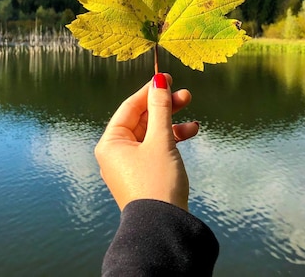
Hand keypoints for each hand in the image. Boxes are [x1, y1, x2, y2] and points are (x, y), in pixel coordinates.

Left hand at [94, 73, 198, 210]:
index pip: (130, 107)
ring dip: (171, 124)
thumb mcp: (161, 140)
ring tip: (193, 119)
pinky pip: (155, 150)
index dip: (150, 91)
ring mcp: (129, 165)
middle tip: (186, 94)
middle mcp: (116, 152)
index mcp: (111, 142)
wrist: (163, 228)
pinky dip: (171, 141)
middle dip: (164, 107)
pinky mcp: (143, 175)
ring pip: (151, 135)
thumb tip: (159, 81)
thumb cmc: (157, 182)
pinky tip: (190, 135)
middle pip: (141, 120)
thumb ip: (161, 108)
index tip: (167, 77)